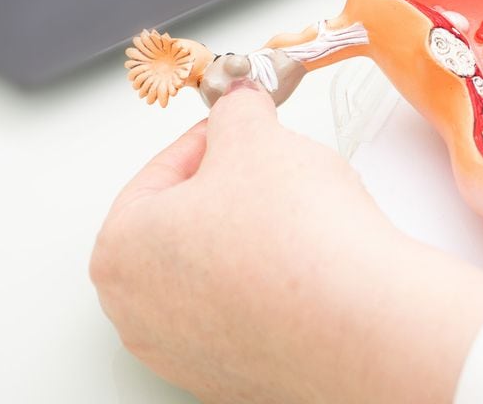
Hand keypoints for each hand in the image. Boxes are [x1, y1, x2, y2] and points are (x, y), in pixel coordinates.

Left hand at [90, 82, 482, 403]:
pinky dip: (273, 286)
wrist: (362, 324)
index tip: (244, 128)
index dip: (214, 138)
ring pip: (216, 272)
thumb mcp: (257, 134)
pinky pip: (248, 312)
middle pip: (184, 226)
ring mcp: (183, 353)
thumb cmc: (298, 242)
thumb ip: (237, 109)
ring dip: (252, 240)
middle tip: (274, 172)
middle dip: (230, 192)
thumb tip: (239, 106)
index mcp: (120, 249)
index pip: (162, 170)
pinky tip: (311, 266)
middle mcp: (138, 313)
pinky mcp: (234, 377)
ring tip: (301, 221)